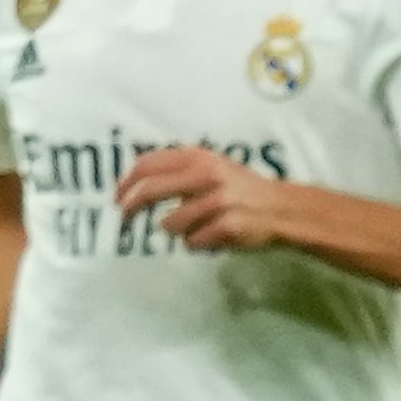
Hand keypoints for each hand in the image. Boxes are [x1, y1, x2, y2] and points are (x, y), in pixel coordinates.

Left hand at [111, 143, 313, 254]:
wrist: (283, 209)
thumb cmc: (241, 189)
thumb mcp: (213, 167)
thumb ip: (179, 170)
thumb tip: (134, 183)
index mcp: (199, 157)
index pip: (148, 164)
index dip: (126, 182)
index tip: (117, 197)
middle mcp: (206, 175)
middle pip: (150, 190)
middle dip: (131, 207)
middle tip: (124, 219)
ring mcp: (217, 201)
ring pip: (169, 224)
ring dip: (176, 231)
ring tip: (196, 228)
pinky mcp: (226, 226)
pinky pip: (192, 242)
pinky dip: (197, 243)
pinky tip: (212, 237)